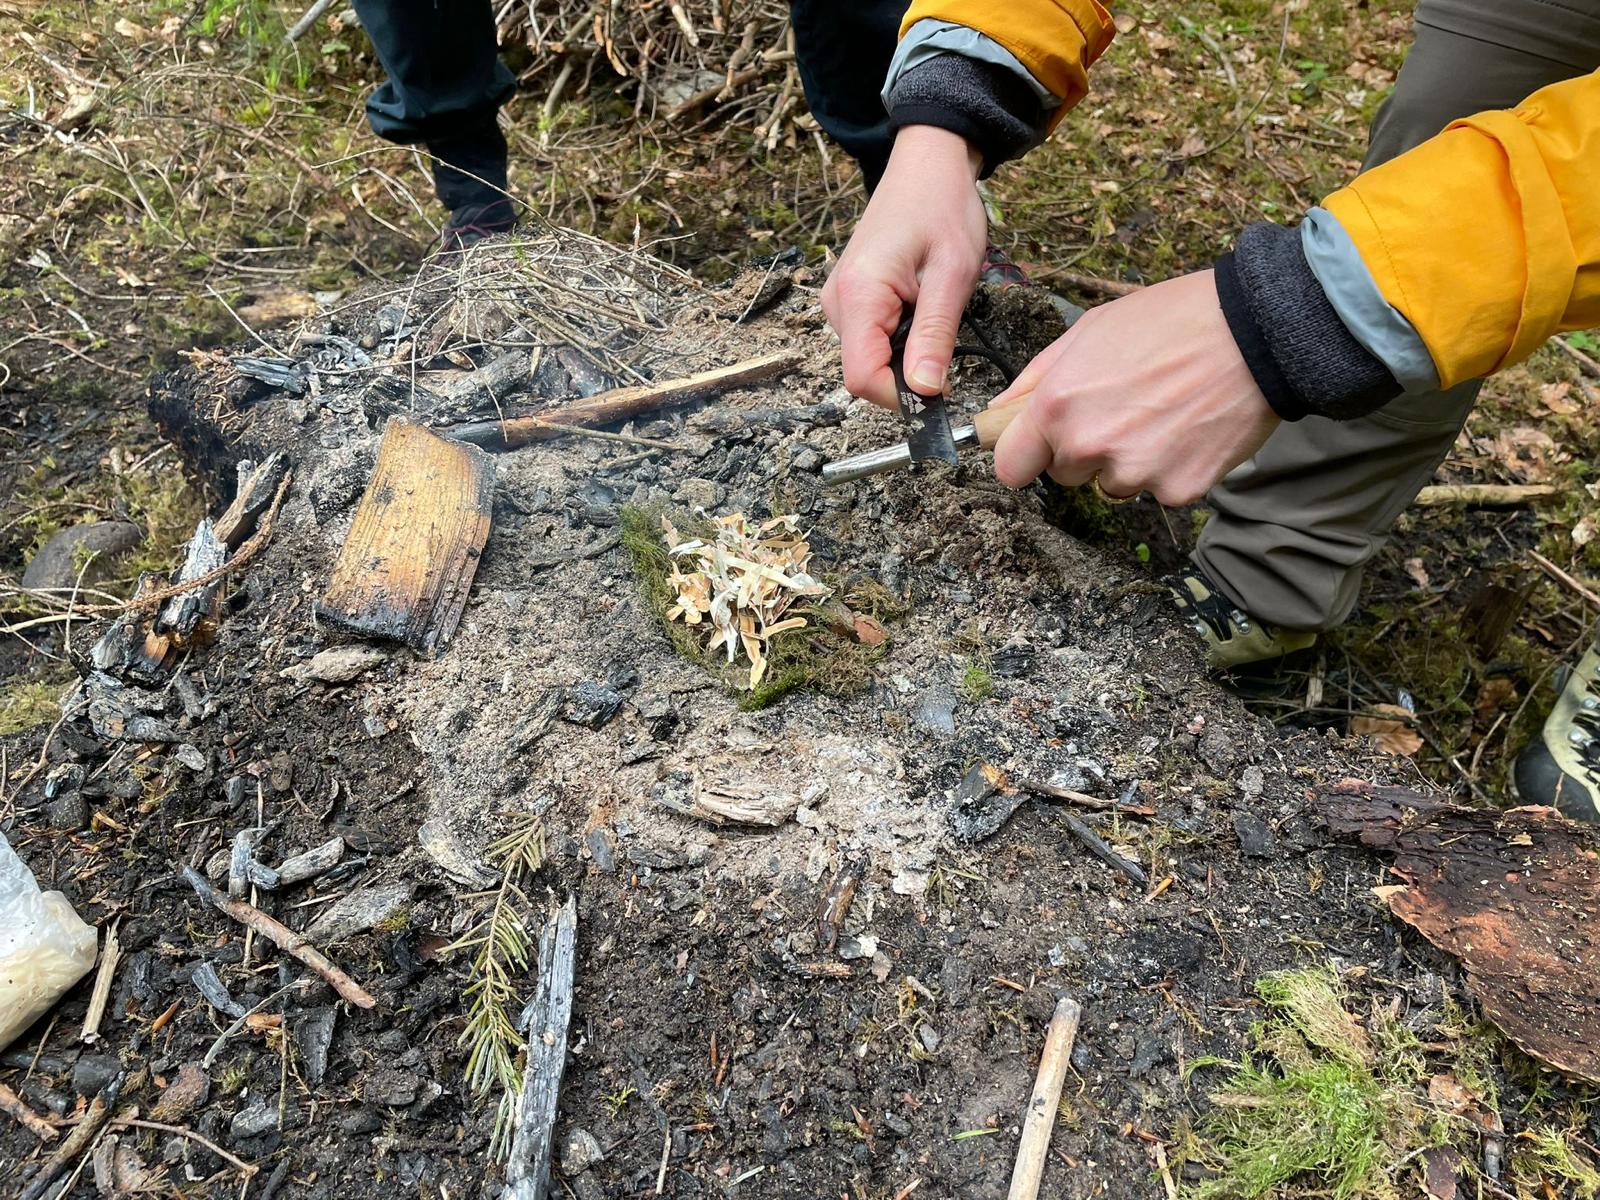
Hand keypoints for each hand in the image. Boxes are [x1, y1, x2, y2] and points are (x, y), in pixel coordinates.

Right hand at [821, 125, 986, 406]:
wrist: (926, 167)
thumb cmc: (942, 208)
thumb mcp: (952, 274)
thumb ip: (935, 335)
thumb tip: (927, 393)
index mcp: (860, 294)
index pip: (863, 378)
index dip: (902, 398)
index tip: (941, 390)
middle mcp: (838, 301)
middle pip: (866, 373)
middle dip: (908, 375)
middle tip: (946, 340)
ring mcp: (840, 301)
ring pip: (870, 360)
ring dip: (906, 355)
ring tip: (933, 311)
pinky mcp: (849, 301)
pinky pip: (871, 341)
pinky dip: (900, 339)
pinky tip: (919, 307)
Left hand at [991, 270, 1279, 505]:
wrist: (1257, 332)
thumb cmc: (1171, 321)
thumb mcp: (1090, 330)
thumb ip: (1035, 377)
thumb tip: (998, 412)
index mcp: (1057, 406)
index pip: (1011, 467)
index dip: (1024, 455)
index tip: (1037, 447)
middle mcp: (1090, 445)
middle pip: (1064, 475)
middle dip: (1083, 450)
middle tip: (1122, 407)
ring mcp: (1135, 472)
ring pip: (1111, 484)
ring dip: (1127, 461)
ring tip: (1163, 412)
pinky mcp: (1178, 489)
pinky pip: (1158, 489)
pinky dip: (1171, 467)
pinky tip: (1190, 428)